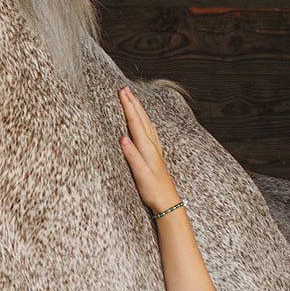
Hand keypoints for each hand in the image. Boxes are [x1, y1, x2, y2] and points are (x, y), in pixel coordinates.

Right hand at [118, 86, 181, 213]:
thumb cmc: (153, 190)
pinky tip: (148, 122)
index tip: (121, 91)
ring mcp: (155, 150)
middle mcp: (152, 146)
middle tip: (125, 88)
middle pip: (141, 119)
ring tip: (133, 99)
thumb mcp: (140, 174)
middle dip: (133, 102)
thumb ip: (132, 155)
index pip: (135, 122)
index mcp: (146, 148)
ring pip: (146, 123)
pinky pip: (151, 133)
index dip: (128, 106)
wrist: (168, 202)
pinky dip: (147, 123)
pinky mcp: (156, 155)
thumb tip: (122, 138)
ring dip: (139, 110)